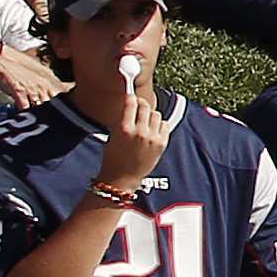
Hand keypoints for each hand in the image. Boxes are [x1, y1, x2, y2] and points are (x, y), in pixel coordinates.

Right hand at [97, 66, 170, 191]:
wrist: (122, 178)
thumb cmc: (113, 157)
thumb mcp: (112, 136)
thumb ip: (123, 120)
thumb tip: (131, 104)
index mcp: (124, 129)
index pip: (131, 103)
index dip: (131, 98)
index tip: (131, 97)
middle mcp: (140, 132)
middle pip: (145, 106)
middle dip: (141, 104)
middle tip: (138, 106)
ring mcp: (152, 138)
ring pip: (156, 114)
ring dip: (150, 115)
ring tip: (144, 121)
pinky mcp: (162, 143)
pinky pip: (164, 125)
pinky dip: (159, 125)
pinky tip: (152, 130)